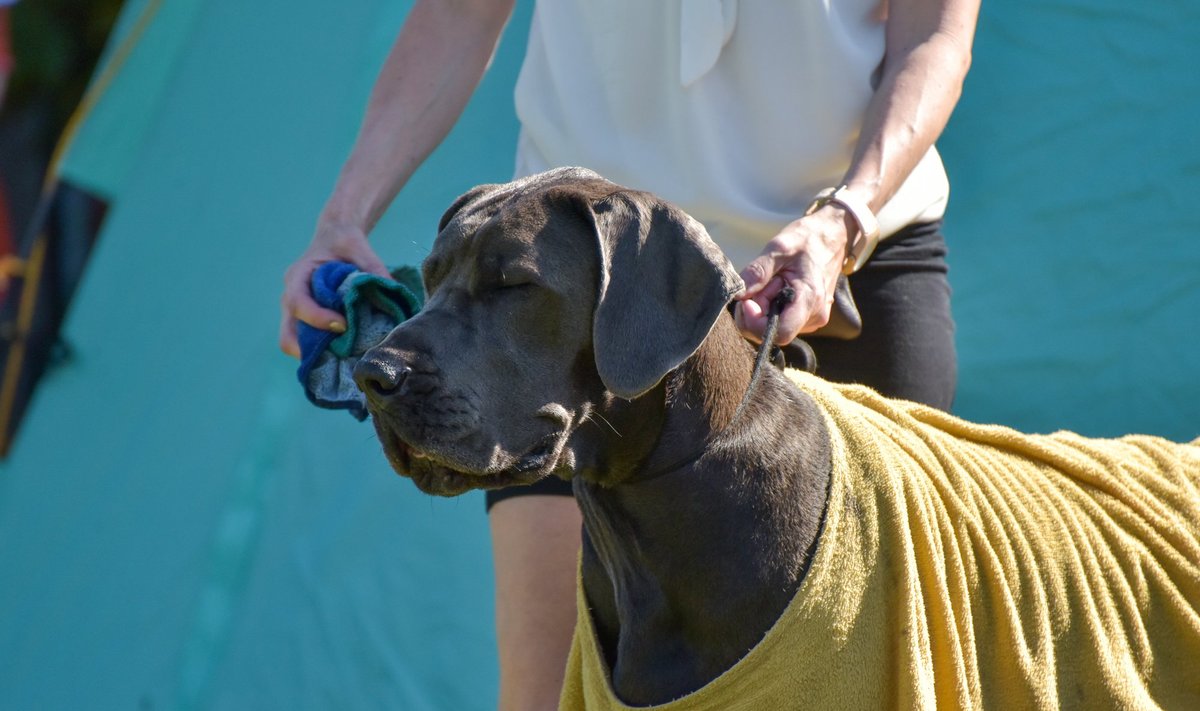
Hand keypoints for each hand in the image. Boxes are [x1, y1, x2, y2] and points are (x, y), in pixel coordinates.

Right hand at [278, 219, 389, 357]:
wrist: (335, 237)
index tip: (344, 325)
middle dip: (310, 350)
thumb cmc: (344, 241)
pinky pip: (306, 341)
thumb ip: (373, 268)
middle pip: (287, 334)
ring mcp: (295, 311)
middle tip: (341, 355)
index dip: (318, 319)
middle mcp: (290, 296)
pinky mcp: (305, 319)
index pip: (298, 303)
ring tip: (344, 359)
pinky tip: (345, 353)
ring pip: (294, 342)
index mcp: (298, 275)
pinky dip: (321, 351)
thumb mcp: (359, 247)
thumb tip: (392, 292)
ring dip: (316, 354)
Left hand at [734, 206, 853, 344]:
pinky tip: (777, 286)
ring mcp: (810, 320)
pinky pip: (778, 321)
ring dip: (762, 307)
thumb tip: (739, 294)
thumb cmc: (808, 239)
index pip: (780, 334)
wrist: (833, 237)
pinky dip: (769, 306)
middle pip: (770, 331)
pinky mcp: (805, 318)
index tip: (747, 300)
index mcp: (810, 300)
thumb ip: (758, 271)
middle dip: (756, 310)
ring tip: (774, 280)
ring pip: (772, 327)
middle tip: (762, 282)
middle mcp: (813, 317)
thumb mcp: (780, 247)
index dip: (756, 322)